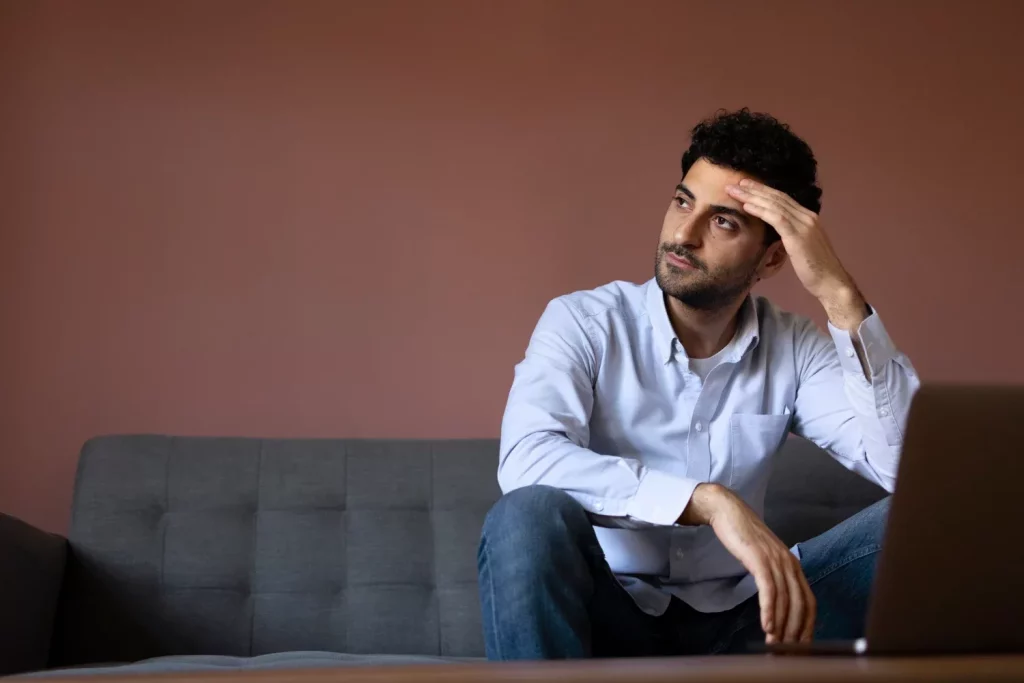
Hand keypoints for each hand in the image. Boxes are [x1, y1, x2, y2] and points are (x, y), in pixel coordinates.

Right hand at [681, 484, 815, 643]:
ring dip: (781, 626)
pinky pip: (769, 590)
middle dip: (795, 632)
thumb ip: (774, 577)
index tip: (801, 646)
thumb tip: (776, 605)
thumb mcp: (764, 559)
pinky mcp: (760, 559)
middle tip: (788, 652)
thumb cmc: (743, 536)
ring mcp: (776, 560)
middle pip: (801, 605)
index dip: (808, 626)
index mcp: (793, 565)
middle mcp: (790, 563)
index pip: (809, 602)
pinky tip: (766, 626)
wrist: (727, 511)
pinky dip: (769, 610)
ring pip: (786, 600)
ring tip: (775, 645)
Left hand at [726, 180, 867, 329]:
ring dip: (752, 196)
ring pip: (774, 204)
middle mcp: (807, 217)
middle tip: (736, 182)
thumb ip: (791, 236)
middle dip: (755, 189)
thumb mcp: (802, 247)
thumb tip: (778, 234)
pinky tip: (746, 206)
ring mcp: (804, 225)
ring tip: (735, 190)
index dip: (764, 191)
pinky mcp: (798, 236)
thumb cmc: (816, 270)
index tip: (747, 186)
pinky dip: (760, 210)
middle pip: (777, 197)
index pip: (783, 199)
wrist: (831, 282)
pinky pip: (776, 218)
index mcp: (808, 218)